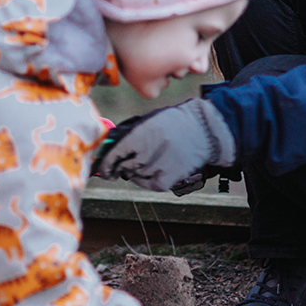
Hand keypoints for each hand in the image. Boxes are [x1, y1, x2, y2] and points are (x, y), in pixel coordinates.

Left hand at [94, 99, 235, 191]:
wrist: (203, 131)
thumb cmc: (172, 123)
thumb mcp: (149, 120)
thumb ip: (127, 133)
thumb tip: (107, 147)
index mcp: (142, 134)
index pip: (115, 154)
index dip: (105, 163)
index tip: (101, 169)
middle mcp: (149, 152)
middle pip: (123, 167)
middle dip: (121, 166)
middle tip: (123, 163)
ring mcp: (158, 168)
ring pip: (135, 176)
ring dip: (135, 171)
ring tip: (149, 159)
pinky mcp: (168, 180)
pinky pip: (148, 184)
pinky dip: (147, 179)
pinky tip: (154, 169)